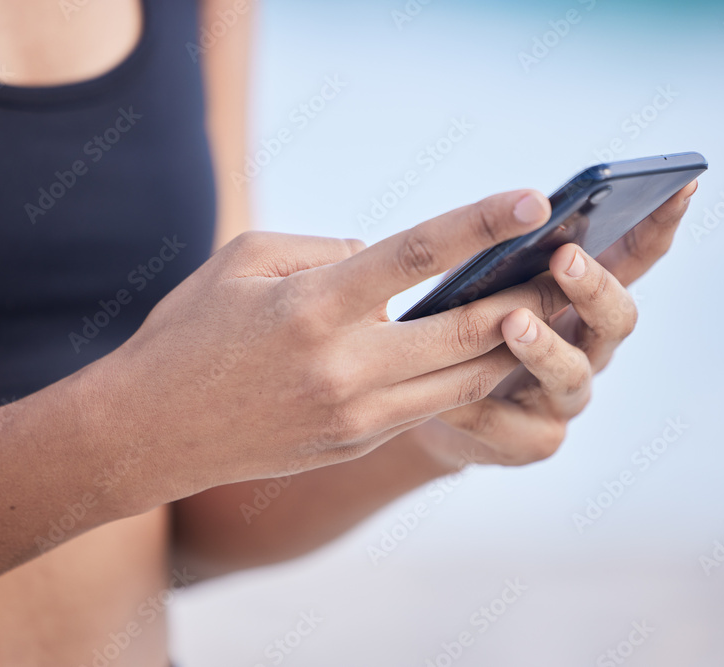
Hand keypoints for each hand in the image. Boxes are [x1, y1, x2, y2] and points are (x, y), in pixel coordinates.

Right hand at [90, 189, 574, 512]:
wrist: (151, 430)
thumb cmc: (190, 330)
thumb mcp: (244, 258)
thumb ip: (324, 250)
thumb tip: (382, 257)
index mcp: (313, 304)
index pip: (415, 254)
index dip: (480, 223)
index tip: (535, 200)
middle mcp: (343, 364)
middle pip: (463, 332)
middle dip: (527, 299)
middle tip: (572, 270)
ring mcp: (353, 414)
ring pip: (461, 380)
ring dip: (512, 347)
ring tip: (549, 314)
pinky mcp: (356, 443)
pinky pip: (427, 406)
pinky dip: (467, 379)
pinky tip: (492, 354)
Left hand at [411, 180, 698, 471]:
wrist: (426, 403)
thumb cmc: (460, 326)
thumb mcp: (480, 283)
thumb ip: (503, 257)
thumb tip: (515, 211)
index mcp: (583, 301)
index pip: (634, 259)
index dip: (660, 225)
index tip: (682, 185)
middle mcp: (588, 349)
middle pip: (616, 320)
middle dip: (595, 288)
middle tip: (566, 259)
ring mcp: (564, 399)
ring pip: (573, 375)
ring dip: (545, 347)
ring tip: (512, 323)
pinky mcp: (531, 441)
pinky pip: (506, 422)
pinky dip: (476, 407)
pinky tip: (447, 399)